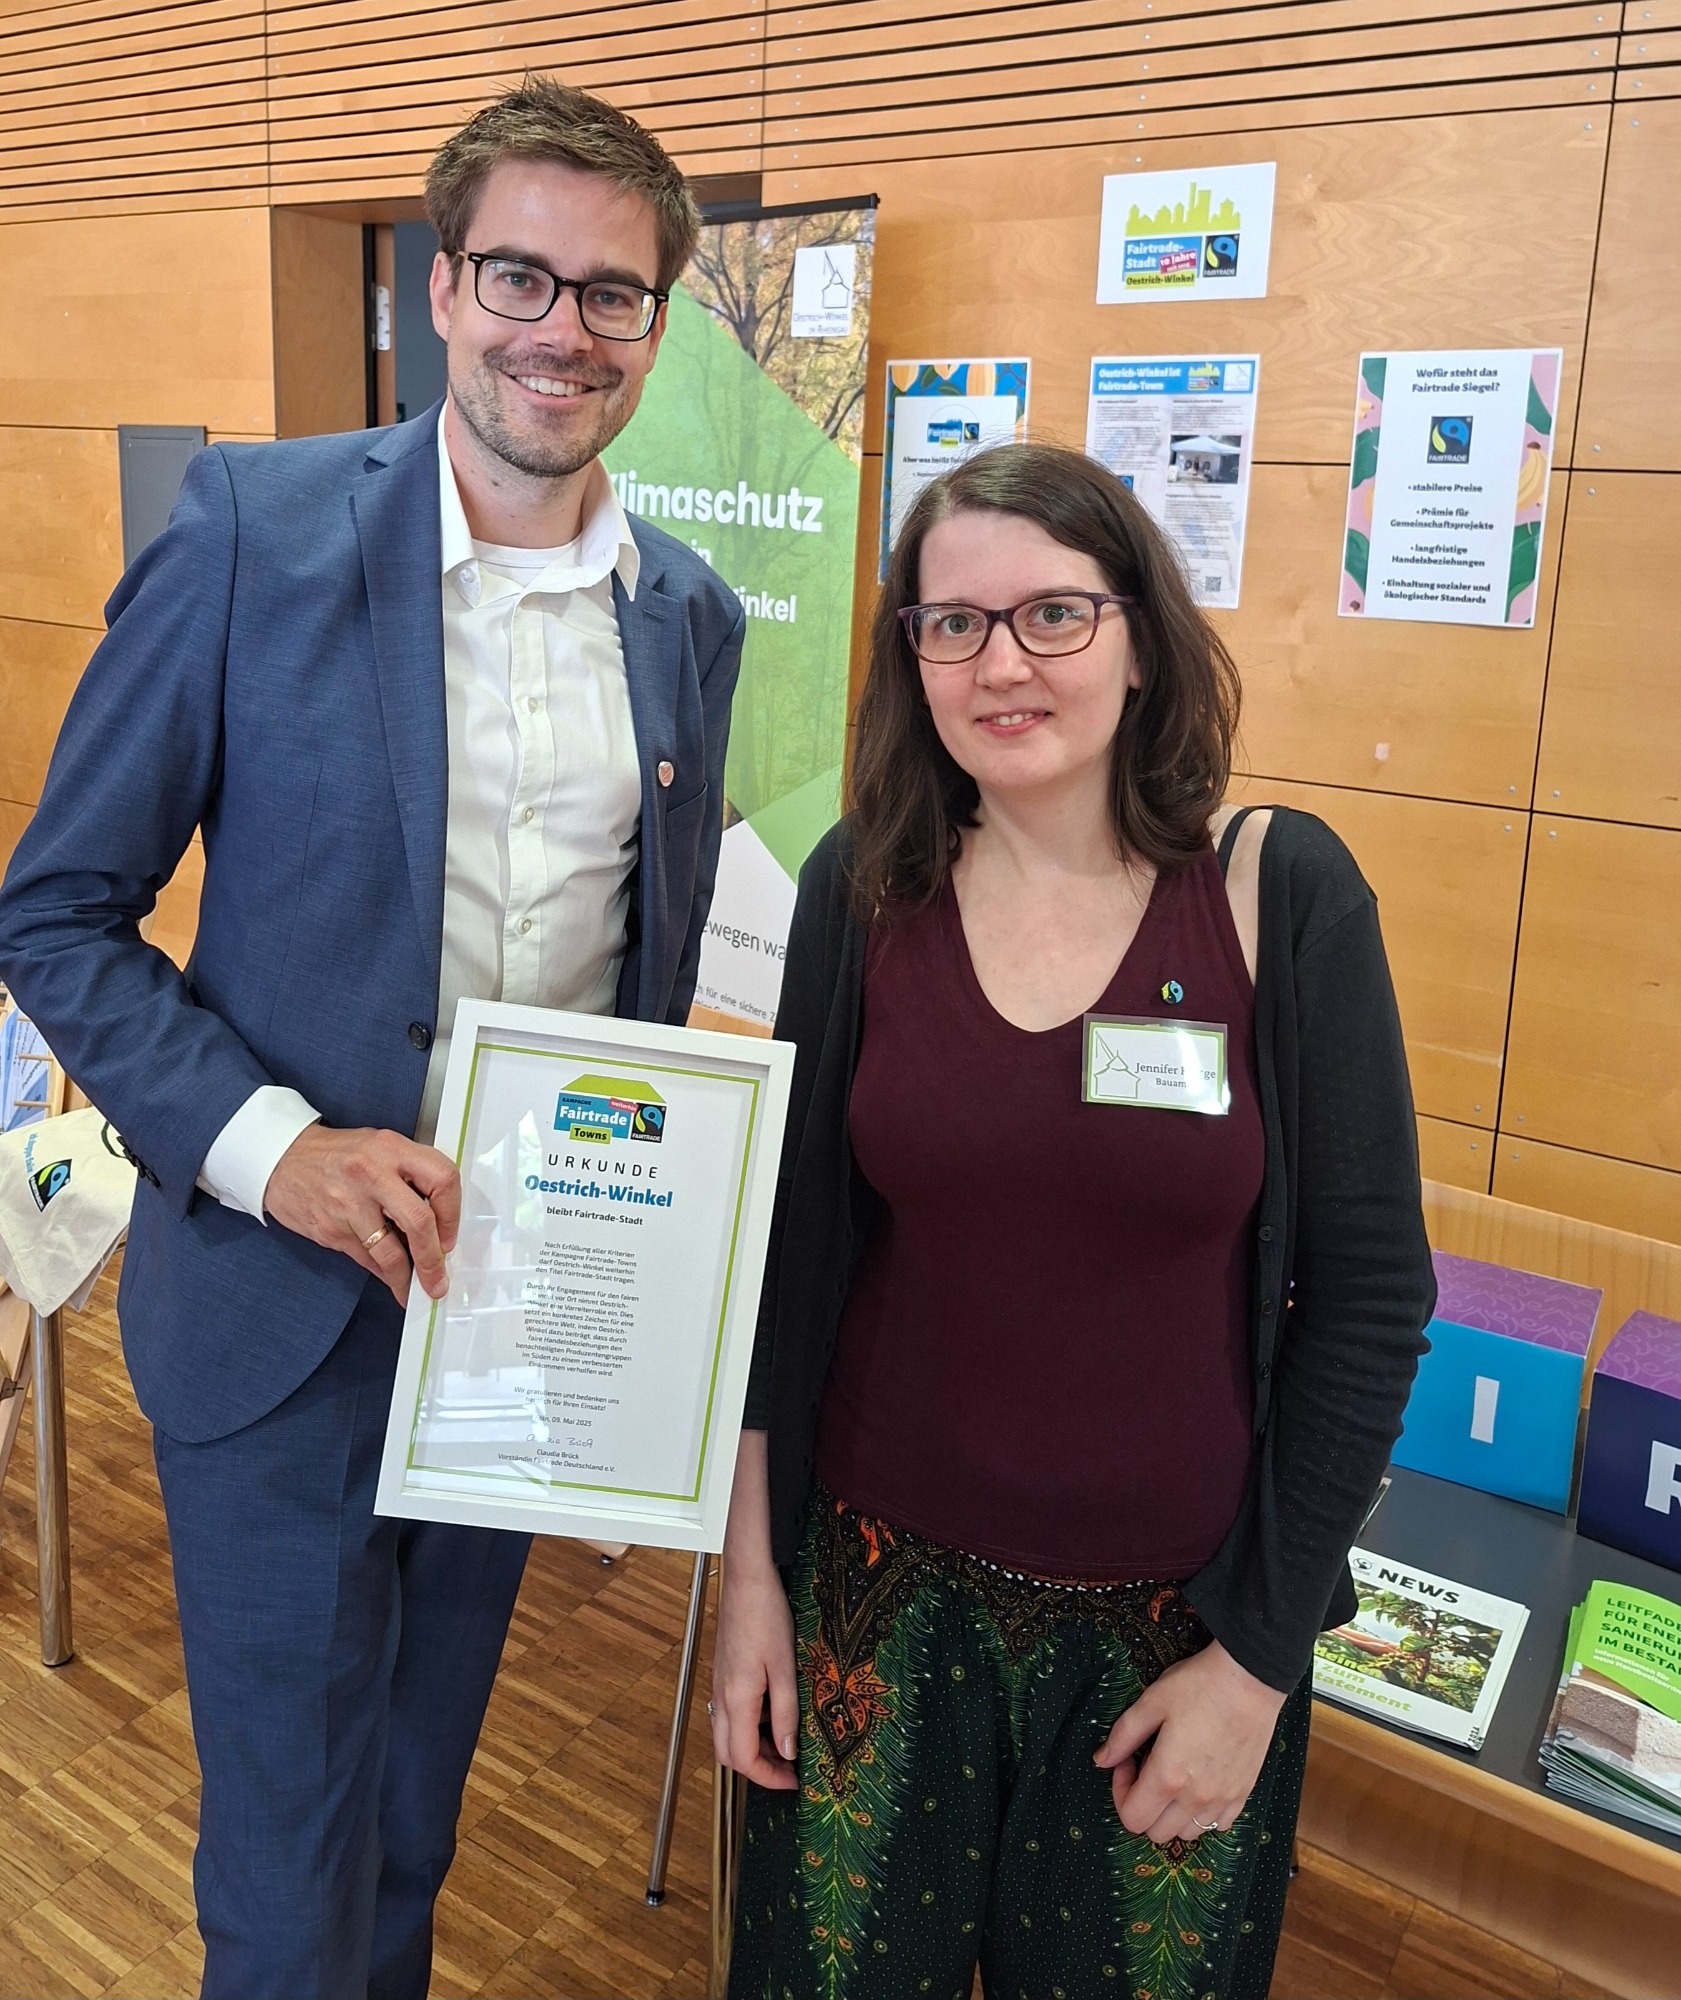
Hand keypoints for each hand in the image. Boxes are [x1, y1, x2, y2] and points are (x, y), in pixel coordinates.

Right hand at [263, 1123, 460, 1307]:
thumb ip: (410, 1174)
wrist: (280, 1158)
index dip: (452, 1214)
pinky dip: (382, 1273)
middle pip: (419, 1221)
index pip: (442, 1179)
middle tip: (438, 1277)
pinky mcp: (331, 1228)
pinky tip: (389, 1277)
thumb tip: (438, 1218)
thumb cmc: (335, 1154)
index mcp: (391, 1149)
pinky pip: (366, 1259)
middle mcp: (372, 1174)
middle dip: (433, 1258)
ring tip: (414, 1287)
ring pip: (390, 1252)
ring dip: (406, 1277)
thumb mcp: (379, 1147)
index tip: (450, 1235)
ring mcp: (349, 1203)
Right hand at [710, 1555, 799, 1789]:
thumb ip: (786, 1713)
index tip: (793, 1781)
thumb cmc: (766, 1616)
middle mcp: (721, 1697)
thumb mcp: (785, 1667)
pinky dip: (750, 1725)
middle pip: (729, 1754)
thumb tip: (789, 1752)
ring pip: (728, 1735)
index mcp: (737, 1699)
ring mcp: (719, 1686)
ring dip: (754, 1746)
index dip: (768, 1778)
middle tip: (789, 1768)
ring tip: (787, 1740)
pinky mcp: (723, 1674)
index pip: (743, 1760)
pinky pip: (730, 1714)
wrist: (746, 1580)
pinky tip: (774, 1711)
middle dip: (758, 1768)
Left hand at [1094, 1638, 1285, 1843]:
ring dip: (1172, 1813)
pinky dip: (1203, 1814)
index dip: (1120, 1793)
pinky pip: (1218, 1824)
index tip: (1128, 1762)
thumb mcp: (1152, 1701)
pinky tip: (1201, 1783)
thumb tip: (1101, 1760)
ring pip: (1187, 1833)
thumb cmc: (1199, 1685)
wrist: (1251, 1677)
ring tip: (1174, 1775)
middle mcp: (1196, 1797)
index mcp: (1168, 1776)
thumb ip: (1122, 1736)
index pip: (1132, 1818)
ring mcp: (1223, 1799)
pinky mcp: (1244, 1793)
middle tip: (1148, 1767)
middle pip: (1157, 1833)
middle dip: (1143, 1805)